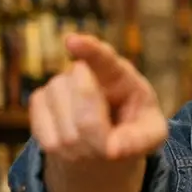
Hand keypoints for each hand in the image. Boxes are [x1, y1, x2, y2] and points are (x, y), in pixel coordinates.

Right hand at [29, 34, 166, 161]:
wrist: (108, 137)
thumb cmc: (135, 131)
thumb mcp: (152, 135)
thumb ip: (142, 140)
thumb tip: (112, 150)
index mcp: (121, 76)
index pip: (103, 58)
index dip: (89, 49)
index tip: (74, 42)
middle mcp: (87, 72)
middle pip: (82, 97)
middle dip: (96, 127)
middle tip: (110, 148)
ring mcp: (59, 84)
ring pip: (63, 118)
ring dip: (82, 141)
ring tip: (96, 140)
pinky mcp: (38, 99)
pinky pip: (44, 129)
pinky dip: (64, 147)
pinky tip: (78, 141)